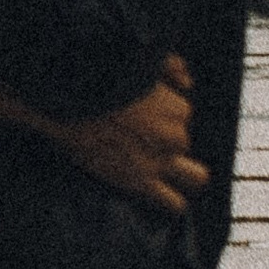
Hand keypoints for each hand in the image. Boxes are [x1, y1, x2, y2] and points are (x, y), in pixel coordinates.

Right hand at [48, 58, 205, 215]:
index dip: (162, 116)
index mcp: (175, 108)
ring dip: (182, 174)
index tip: (142, 115)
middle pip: (184, 142)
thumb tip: (187, 82)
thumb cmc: (99, 81)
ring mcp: (160, 161)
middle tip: (142, 140)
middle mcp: (174, 136)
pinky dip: (171, 202)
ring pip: (196, 176)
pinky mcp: (143, 183)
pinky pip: (174, 202)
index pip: (181, 115)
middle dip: (168, 143)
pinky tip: (164, 199)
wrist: (71, 104)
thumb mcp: (140, 65)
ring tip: (161, 171)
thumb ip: (169, 67)